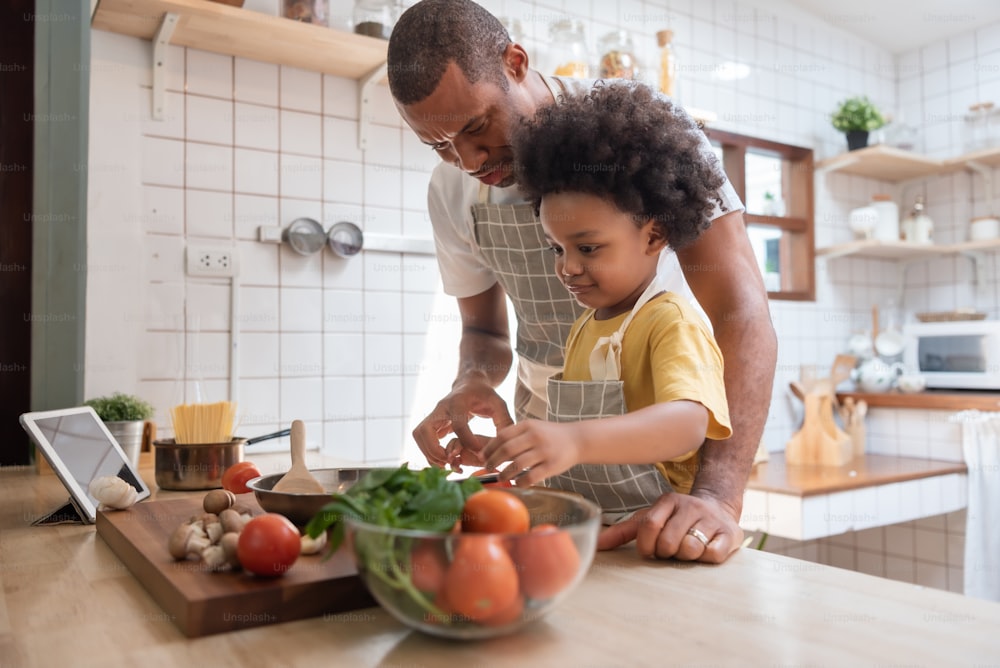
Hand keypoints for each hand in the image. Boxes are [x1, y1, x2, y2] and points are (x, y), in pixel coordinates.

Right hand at [411, 380, 513, 468]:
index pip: (458, 424)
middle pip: (425, 430)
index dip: (468, 441)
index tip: (480, 453)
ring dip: (428, 453)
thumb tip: (503, 444)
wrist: (469, 384)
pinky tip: (444, 460)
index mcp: (459, 401)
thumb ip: (504, 421)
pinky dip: (428, 452)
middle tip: (449, 462)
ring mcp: (433, 414)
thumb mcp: (498, 403)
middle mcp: (441, 407)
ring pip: (419, 435)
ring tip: (446, 464)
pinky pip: (421, 438)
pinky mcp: (431, 422)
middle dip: (434, 450)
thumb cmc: (484, 394)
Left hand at [482, 420, 581, 484]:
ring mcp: (544, 451)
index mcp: (528, 426)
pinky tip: (517, 483)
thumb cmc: (550, 435)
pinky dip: (521, 482)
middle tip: (487, 468)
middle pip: (506, 450)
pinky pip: (531, 477)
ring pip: (517, 465)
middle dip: (493, 461)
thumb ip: (515, 435)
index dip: (489, 448)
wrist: (577, 440)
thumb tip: (490, 450)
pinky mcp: (552, 466)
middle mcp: (535, 437)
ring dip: (504, 474)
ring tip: (500, 477)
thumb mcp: (533, 428)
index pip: (502, 436)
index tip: (482, 456)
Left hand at [596, 491, 743, 563]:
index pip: (649, 526)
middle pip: (668, 542)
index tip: (651, 551)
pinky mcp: (729, 534)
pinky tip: (705, 551)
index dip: (647, 546)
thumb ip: (623, 532)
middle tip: (672, 550)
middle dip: (667, 553)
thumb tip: (595, 545)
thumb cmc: (675, 520)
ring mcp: (710, 519)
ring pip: (690, 549)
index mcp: (668, 501)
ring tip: (688, 549)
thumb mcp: (650, 520)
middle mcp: (690, 506)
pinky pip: (712, 555)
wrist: (717, 509)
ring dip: (686, 557)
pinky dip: (706, 558)